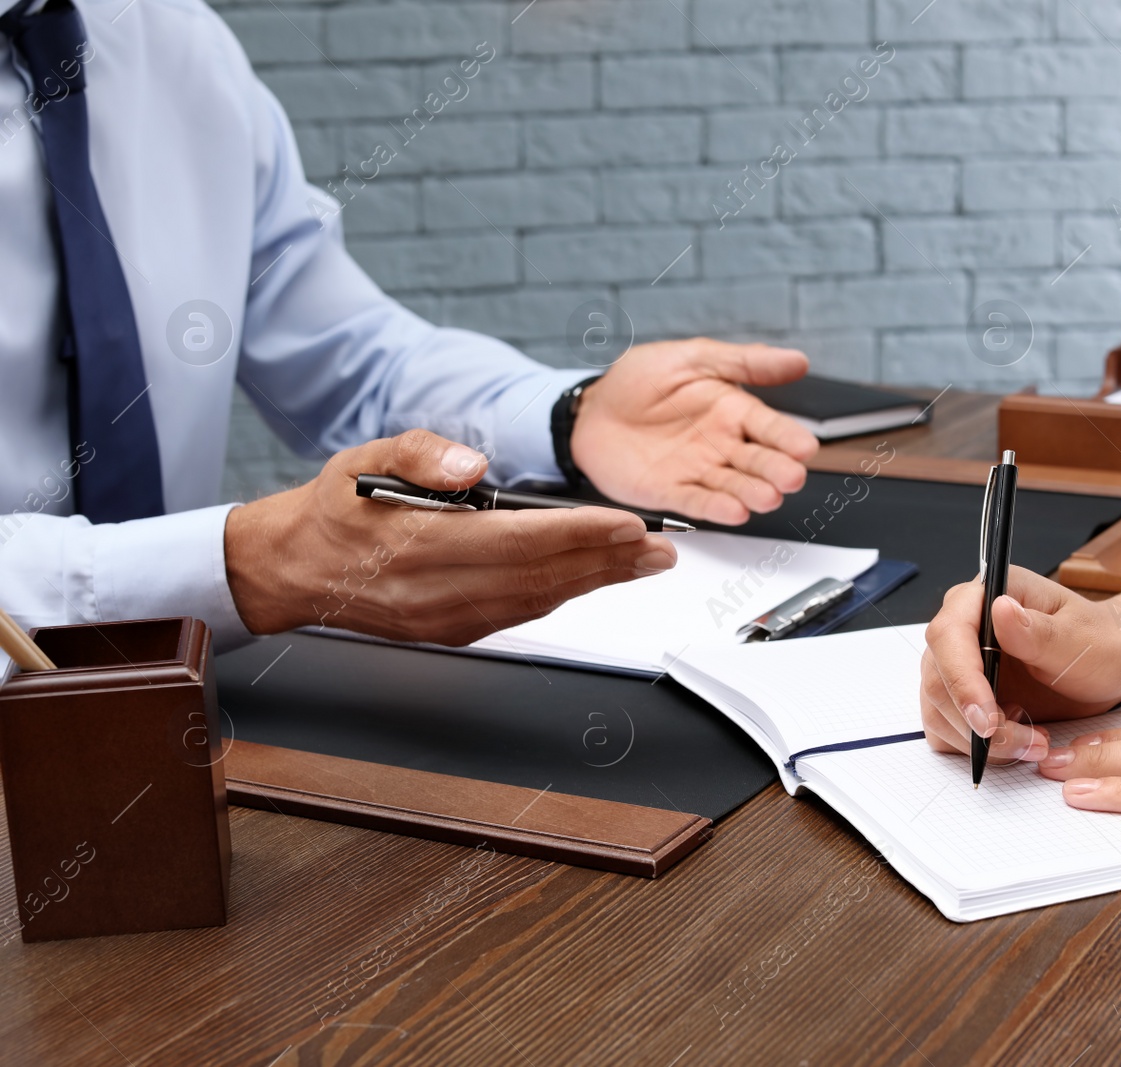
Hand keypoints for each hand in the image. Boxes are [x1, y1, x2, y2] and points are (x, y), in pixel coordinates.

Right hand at [224, 429, 676, 642]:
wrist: (295, 570)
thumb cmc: (336, 511)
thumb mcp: (362, 459)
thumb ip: (420, 453)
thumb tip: (474, 464)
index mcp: (417, 545)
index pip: (516, 542)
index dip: (579, 535)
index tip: (627, 524)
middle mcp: (435, 592)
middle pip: (540, 578)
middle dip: (607, 562)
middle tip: (660, 548)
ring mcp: (445, 619)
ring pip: (537, 602)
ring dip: (596, 583)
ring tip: (644, 563)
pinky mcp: (452, 632)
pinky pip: (521, 614)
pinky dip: (564, 595)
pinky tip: (594, 579)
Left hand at [570, 338, 818, 525]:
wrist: (589, 410)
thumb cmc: (639, 380)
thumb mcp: (692, 358)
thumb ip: (744, 362)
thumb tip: (797, 360)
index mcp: (732, 410)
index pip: (769, 427)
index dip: (788, 437)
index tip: (805, 447)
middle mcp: (722, 445)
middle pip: (757, 461)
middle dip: (776, 470)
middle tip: (791, 477)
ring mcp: (698, 471)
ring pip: (733, 486)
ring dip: (752, 493)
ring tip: (767, 497)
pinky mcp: (671, 492)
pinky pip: (696, 501)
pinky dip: (715, 508)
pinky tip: (735, 512)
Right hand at [920, 568, 1120, 763]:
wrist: (1110, 667)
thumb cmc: (1100, 643)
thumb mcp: (1080, 639)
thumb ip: (1038, 631)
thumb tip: (1000, 610)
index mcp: (984, 597)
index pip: (948, 635)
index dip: (962, 681)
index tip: (988, 719)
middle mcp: (963, 629)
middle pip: (939, 681)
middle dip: (978, 723)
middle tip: (1027, 741)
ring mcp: (957, 665)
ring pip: (939, 712)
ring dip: (982, 742)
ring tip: (1034, 742)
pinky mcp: (961, 698)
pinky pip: (946, 731)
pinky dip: (977, 749)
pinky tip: (1018, 741)